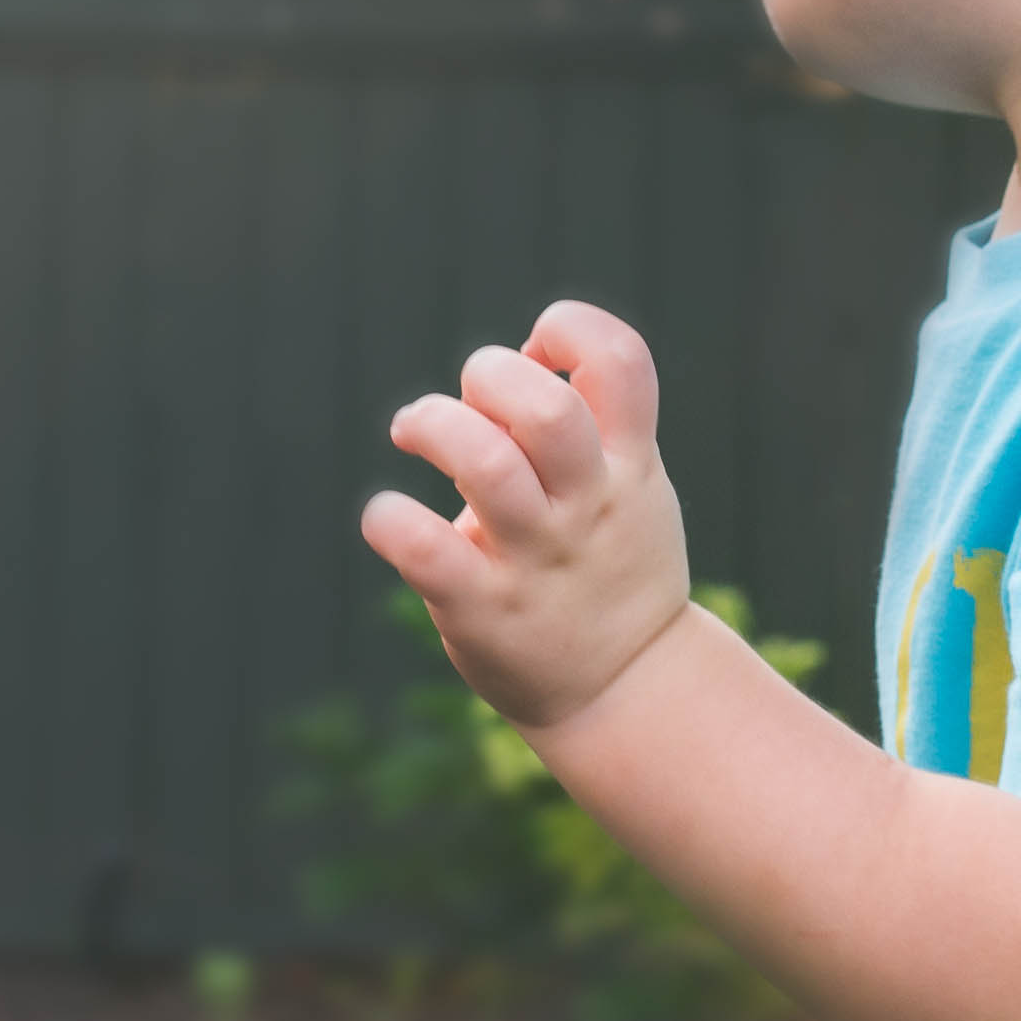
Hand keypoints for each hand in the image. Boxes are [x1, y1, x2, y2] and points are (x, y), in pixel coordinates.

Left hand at [360, 300, 695, 729]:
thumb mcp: (632, 488)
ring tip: (414, 434)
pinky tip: (389, 519)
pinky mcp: (483, 608)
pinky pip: (424, 549)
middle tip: (464, 399)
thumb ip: (587, 426)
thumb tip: (509, 365)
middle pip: (547, 409)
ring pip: (484, 464)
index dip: (571, 329)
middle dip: (488, 374)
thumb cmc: (609, 567)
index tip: (537, 352)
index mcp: (629, 465)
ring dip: (433, 426)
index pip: (621, 362)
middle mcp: (588, 505)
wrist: (626, 690)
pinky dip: (388, 519)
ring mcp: (536, 558)